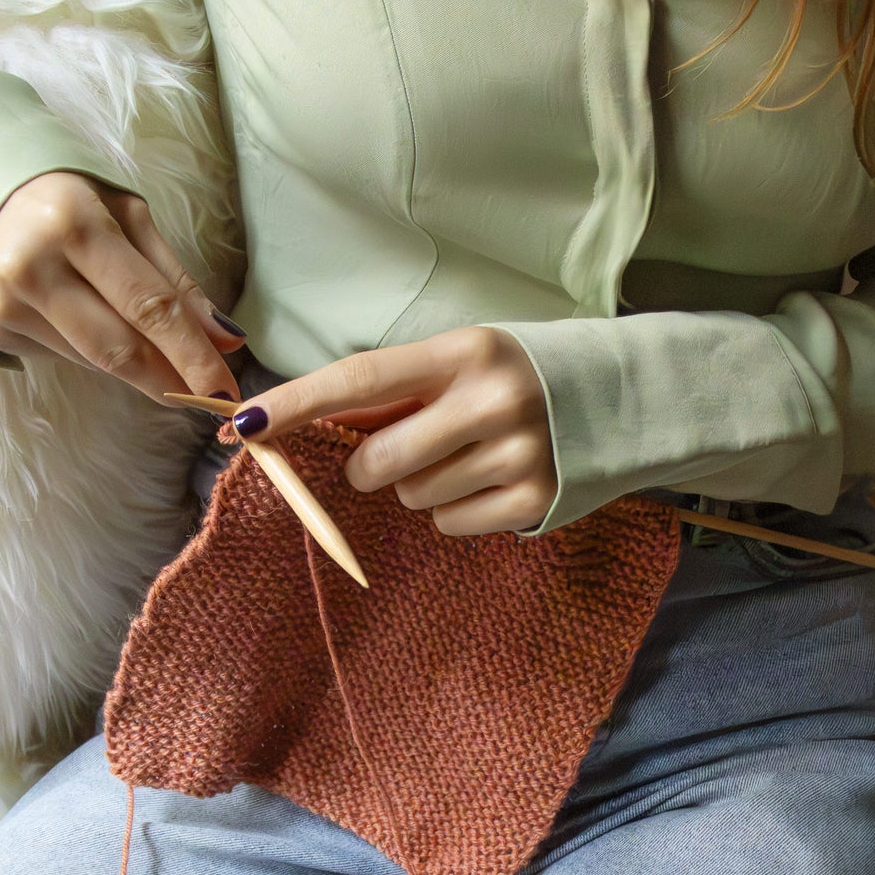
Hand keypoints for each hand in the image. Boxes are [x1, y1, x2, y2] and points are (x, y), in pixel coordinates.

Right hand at [0, 171, 242, 401]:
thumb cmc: (62, 195)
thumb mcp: (125, 215)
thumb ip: (174, 281)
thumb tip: (226, 342)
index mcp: (71, 222)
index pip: (147, 306)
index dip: (191, 354)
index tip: (224, 389)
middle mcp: (28, 266)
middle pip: (116, 348)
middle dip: (168, 378)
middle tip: (205, 397)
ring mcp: (0, 302)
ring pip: (91, 359)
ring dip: (133, 363)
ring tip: (152, 349)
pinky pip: (60, 355)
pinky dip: (89, 350)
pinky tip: (85, 319)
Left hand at [238, 327, 557, 536]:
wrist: (628, 398)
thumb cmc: (523, 376)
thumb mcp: (466, 361)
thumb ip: (401, 391)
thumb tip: (313, 427)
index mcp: (465, 351)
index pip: (360, 379)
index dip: (297, 403)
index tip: (245, 423)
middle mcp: (491, 400)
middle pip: (376, 459)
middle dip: (371, 464)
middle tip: (409, 448)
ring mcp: (517, 454)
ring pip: (412, 496)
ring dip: (423, 485)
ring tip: (472, 457)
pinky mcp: (534, 500)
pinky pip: (449, 523)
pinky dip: (458, 510)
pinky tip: (493, 482)